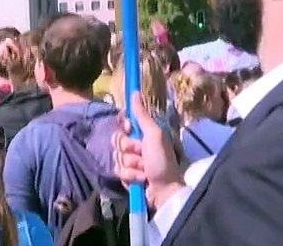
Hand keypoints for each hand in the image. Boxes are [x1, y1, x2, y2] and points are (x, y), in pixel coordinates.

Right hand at [112, 92, 185, 208]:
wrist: (164, 190)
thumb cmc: (162, 160)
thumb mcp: (154, 135)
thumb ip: (142, 114)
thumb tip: (134, 92)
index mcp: (143, 133)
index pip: (124, 122)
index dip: (125, 125)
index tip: (130, 129)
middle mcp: (136, 145)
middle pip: (117, 139)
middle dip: (129, 149)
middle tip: (142, 154)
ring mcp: (131, 161)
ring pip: (117, 156)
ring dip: (132, 164)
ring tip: (145, 170)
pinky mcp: (127, 176)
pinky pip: (119, 171)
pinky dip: (131, 176)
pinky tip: (141, 180)